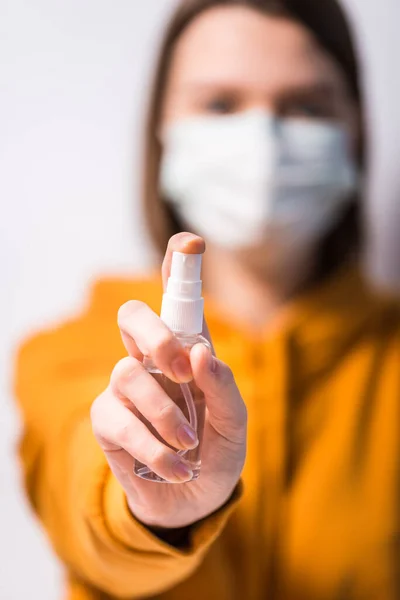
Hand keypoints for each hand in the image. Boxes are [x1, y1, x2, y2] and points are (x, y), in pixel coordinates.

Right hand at [91, 233, 246, 528]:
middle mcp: (153, 360)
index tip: (190, 244)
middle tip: (183, 370)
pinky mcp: (108, 419)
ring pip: (126, 372)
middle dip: (156, 337)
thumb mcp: (235, 424)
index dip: (179, 267)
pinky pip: (118, 418)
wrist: (193, 501)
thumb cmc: (217, 452)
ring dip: (165, 414)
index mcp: (188, 351)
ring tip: (189, 444)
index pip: (177, 301)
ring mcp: (126, 388)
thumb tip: (200, 354)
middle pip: (133, 316)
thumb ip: (223, 387)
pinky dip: (153, 446)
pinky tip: (176, 465)